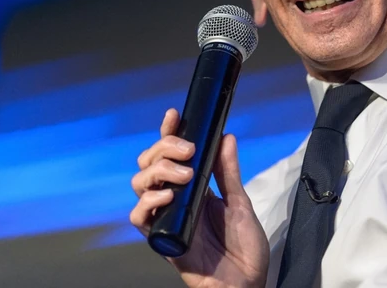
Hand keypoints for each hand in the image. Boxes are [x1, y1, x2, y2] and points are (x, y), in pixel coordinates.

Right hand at [131, 108, 269, 287]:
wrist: (246, 282)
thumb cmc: (244, 248)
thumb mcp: (239, 202)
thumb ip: (228, 172)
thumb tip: (226, 137)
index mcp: (192, 187)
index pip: (171, 154)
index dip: (168, 133)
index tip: (174, 115)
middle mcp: (174, 199)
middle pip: (149, 163)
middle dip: (164, 148)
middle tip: (188, 150)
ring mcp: (166, 217)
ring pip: (139, 184)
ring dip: (158, 171)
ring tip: (184, 174)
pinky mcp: (161, 238)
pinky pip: (140, 217)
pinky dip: (149, 201)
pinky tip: (168, 196)